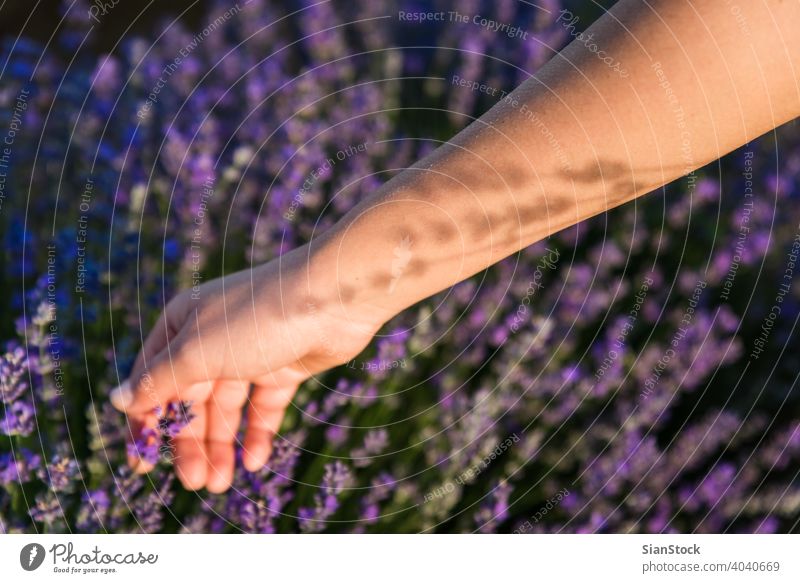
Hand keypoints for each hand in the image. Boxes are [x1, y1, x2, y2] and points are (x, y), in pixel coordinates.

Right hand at [110, 243, 384, 492]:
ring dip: (221, 445)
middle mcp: (212, 338)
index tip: (142, 462)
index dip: (146, 422)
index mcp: (181, 325)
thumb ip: (158, 382)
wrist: (330, 299)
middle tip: (194, 482)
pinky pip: (263, 405)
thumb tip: (117, 401)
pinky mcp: (283, 366)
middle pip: (192, 400)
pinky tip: (255, 461)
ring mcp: (249, 352)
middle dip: (190, 442)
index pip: (152, 379)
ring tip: (219, 484)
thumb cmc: (255, 318)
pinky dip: (258, 432)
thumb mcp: (197, 352)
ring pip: (227, 408)